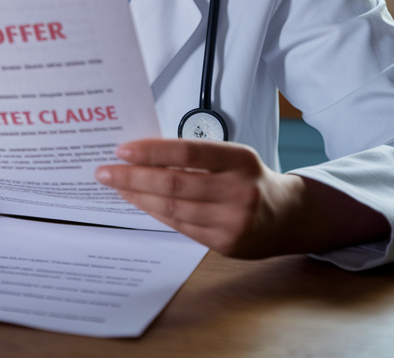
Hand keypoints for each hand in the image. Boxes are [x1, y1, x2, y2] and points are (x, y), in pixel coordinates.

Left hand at [95, 139, 388, 258]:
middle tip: (105, 171)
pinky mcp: (225, 244)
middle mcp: (238, 191)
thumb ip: (195, 156)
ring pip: (173, 209)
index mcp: (240, 160)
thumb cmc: (250, 179)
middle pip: (174, 184)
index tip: (122, 149)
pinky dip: (155, 213)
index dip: (152, 151)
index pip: (187, 152)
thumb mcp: (233, 157)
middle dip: (133, 177)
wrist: (288, 216)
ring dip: (138, 197)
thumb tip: (142, 153)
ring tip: (116, 186)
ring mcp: (233, 221)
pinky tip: (138, 202)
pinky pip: (181, 226)